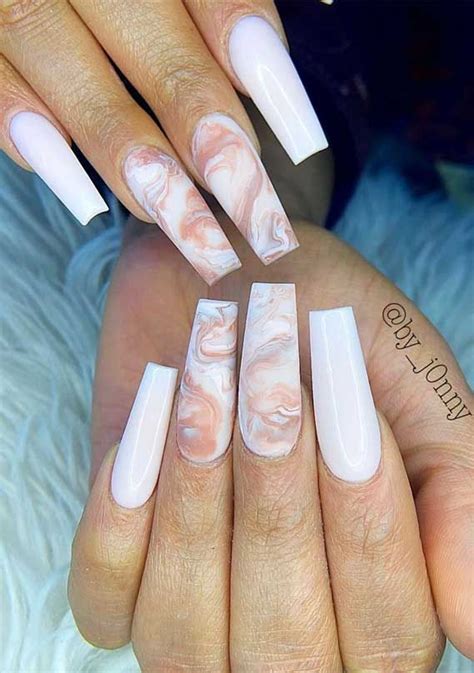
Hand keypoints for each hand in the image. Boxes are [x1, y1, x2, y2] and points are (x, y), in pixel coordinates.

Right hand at [0, 0, 326, 282]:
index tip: (302, 144)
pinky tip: (86, 201)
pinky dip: (33, 140)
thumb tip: (326, 3)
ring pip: (63, 60)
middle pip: (147, 33)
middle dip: (202, 124)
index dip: (260, 65)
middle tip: (252, 208)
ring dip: (126, 151)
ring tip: (184, 225)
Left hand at [68, 216, 472, 668]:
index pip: (385, 633)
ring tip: (209, 389)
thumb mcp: (413, 390)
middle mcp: (287, 631)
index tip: (345, 410)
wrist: (228, 279)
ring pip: (182, 629)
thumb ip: (456, 494)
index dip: (365, 523)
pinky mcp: (119, 573)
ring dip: (196, 498)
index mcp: (379, 601)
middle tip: (273, 387)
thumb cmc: (328, 328)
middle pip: (282, 646)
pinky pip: (103, 597)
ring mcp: (192, 611)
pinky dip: (122, 510)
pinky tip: (151, 425)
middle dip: (275, 500)